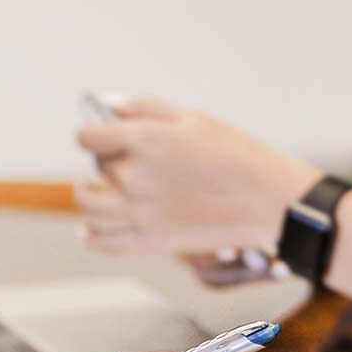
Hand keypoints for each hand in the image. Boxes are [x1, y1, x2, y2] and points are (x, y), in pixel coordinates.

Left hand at [75, 98, 320, 255]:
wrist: (267, 201)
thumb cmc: (236, 154)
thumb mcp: (193, 118)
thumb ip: (144, 109)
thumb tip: (107, 107)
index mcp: (145, 140)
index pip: (90, 136)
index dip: (89, 132)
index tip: (93, 134)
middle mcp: (135, 176)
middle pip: (100, 166)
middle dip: (105, 158)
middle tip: (119, 157)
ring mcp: (140, 212)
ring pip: (90, 205)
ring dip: (84, 195)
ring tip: (86, 190)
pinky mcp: (151, 241)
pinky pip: (106, 244)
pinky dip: (90, 239)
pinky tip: (84, 233)